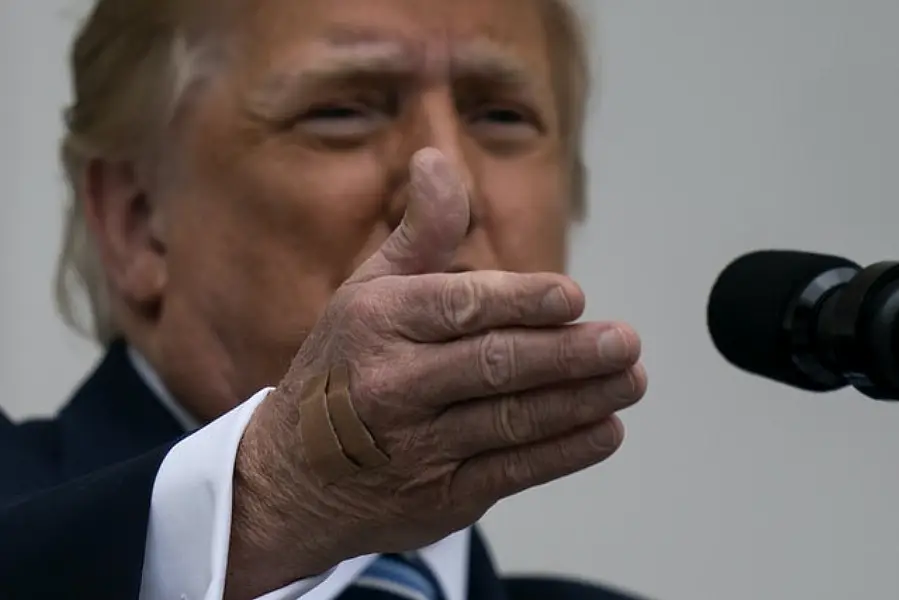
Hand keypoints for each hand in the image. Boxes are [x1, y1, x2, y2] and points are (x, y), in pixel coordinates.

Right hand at [225, 148, 645, 598]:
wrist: (294, 476)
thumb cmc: (343, 368)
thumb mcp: (367, 292)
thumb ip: (419, 233)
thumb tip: (438, 160)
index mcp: (377, 321)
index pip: (460, 306)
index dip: (522, 301)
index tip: (574, 297)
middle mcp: (393, 384)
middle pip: (495, 366)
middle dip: (569, 354)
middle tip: (626, 342)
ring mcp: (417, 447)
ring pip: (514, 420)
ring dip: (582, 401)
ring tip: (630, 381)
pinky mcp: (441, 497)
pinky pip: (514, 471)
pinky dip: (566, 452)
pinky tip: (605, 430)